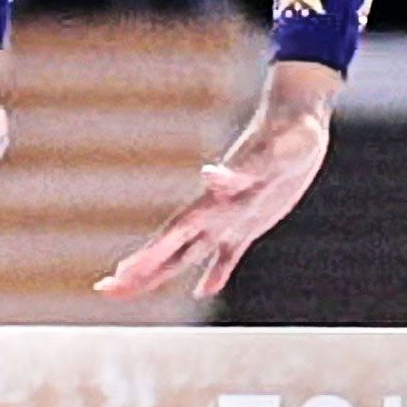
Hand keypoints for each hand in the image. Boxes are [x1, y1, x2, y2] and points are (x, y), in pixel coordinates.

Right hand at [98, 62, 337, 301]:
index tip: (119, 276)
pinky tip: (205, 290)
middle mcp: (217, 210)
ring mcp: (232, 215)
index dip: (148, 256)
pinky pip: (230, 252)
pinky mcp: (253, 219)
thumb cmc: (289, 133)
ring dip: (163, 271)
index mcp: (218, 198)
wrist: (299, 116)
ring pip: (190, 252)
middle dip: (142, 270)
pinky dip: (217, 272)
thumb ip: (239, 170)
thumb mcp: (271, 155)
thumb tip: (208, 175)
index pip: (174, 234)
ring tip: (135, 287)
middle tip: (107, 289)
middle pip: (172, 248)